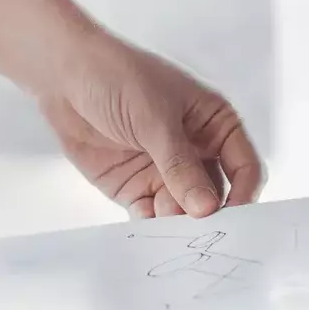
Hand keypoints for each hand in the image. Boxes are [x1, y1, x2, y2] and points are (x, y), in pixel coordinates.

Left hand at [33, 34, 263, 218]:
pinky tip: (147, 233)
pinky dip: (152, 227)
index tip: (232, 218)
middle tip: (197, 234)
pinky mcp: (136, 187)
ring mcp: (165, 171)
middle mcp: (196, 150)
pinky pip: (152, 215)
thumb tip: (207, 208)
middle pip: (216, 195)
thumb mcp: (155, 119)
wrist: (63, 76)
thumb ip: (180, 165)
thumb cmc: (117, 77)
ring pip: (184, 210)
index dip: (244, 193)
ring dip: (178, 224)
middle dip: (208, 215)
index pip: (245, 166)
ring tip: (165, 230)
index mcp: (215, 124)